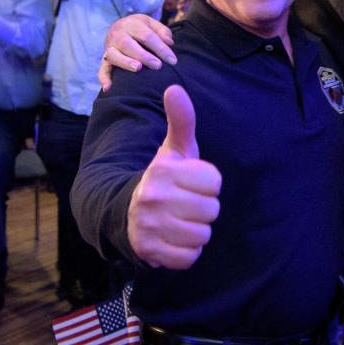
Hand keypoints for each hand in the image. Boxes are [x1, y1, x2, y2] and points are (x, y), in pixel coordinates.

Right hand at [99, 14, 176, 90]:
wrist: (119, 27)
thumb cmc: (140, 28)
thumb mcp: (151, 24)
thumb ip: (162, 31)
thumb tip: (169, 42)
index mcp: (132, 24)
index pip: (147, 36)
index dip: (161, 48)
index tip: (173, 61)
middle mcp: (118, 35)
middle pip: (128, 44)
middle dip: (143, 56)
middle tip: (158, 66)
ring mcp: (109, 47)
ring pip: (114, 55)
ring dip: (125, 63)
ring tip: (138, 69)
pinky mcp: (105, 59)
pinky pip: (102, 69)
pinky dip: (104, 79)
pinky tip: (108, 88)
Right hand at [127, 85, 221, 268]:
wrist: (128, 214)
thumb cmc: (164, 179)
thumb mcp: (174, 150)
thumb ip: (181, 121)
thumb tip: (175, 87)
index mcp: (162, 170)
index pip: (215, 182)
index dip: (208, 184)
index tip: (191, 183)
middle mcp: (152, 197)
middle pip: (212, 210)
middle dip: (204, 209)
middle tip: (185, 204)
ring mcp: (149, 226)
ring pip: (203, 235)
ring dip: (196, 231)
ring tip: (179, 221)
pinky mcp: (149, 251)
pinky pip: (189, 257)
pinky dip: (186, 252)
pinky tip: (173, 239)